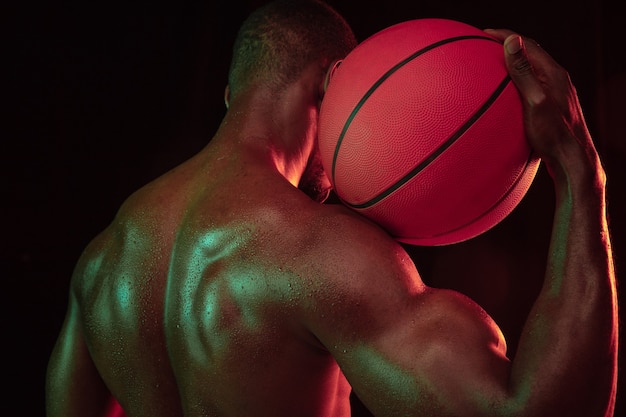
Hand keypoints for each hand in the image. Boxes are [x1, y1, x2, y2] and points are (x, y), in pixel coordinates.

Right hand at [485, 29, 601, 181]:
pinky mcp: (552, 107)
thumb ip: (523, 72)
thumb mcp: (534, 101)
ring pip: (531, 71)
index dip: (505, 36)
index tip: (484, 35)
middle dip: (507, 47)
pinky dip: (515, 84)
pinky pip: (531, 87)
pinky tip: (504, 97)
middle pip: (529, 55)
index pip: (527, 45)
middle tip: (484, 47)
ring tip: (491, 67)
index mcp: (553, 73)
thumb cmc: (553, 134)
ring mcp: (555, 94)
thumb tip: (512, 41)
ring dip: (512, 65)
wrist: (572, 159)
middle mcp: (556, 80)